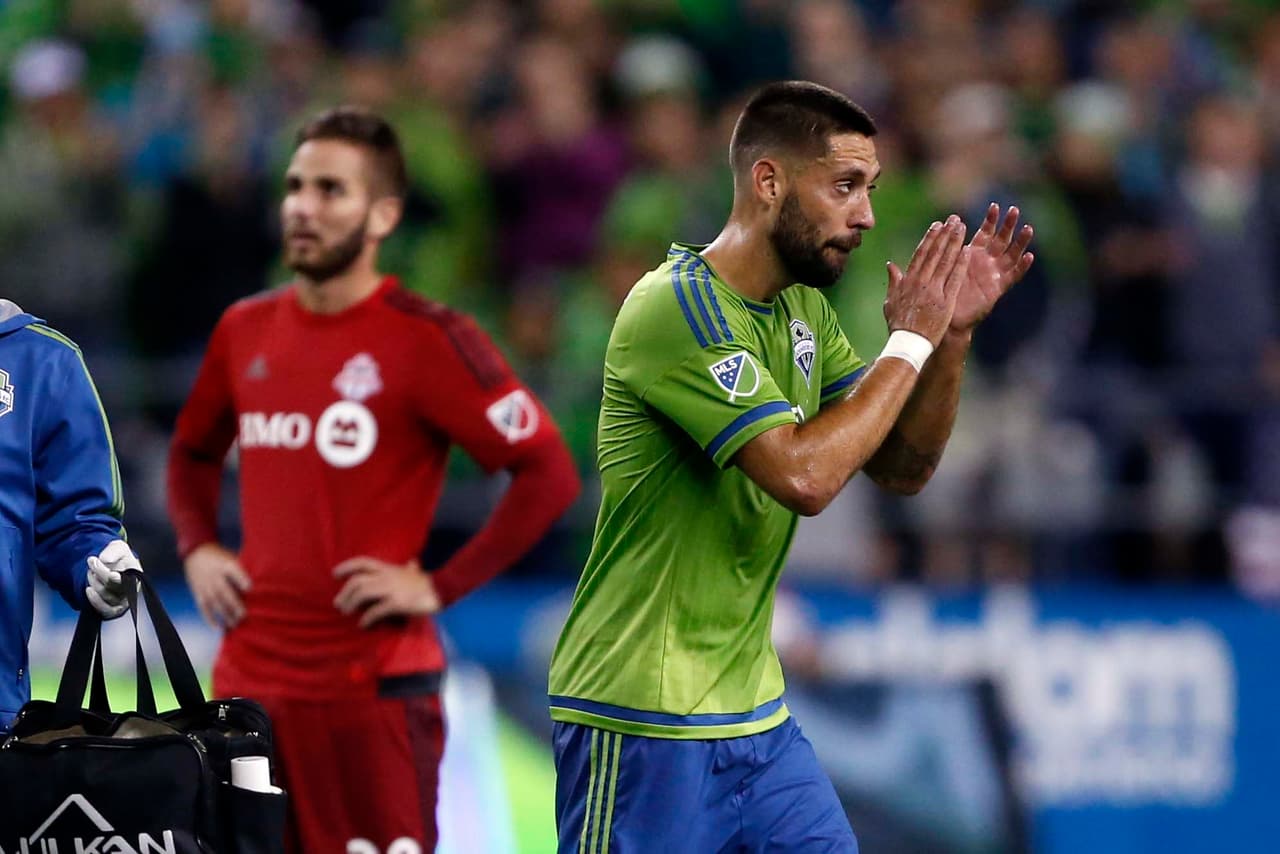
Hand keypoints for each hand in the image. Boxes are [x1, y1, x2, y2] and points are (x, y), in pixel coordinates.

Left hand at [86, 539, 140, 619]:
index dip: (114, 577)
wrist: (114, 568)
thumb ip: (113, 551)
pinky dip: (95, 600)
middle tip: (92, 561)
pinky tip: (88, 590)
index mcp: (136, 575)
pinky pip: (104, 610)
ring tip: (92, 572)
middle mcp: (132, 590)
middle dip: (99, 572)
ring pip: (105, 595)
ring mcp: (123, 601)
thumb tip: (105, 560)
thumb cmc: (119, 558)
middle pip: (113, 586)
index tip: (106, 568)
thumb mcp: (118, 547)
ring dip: (94, 582)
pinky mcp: (114, 610)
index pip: (126, 579)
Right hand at [184, 543, 250, 628]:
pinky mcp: (198, 594)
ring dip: (225, 615)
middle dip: (234, 604)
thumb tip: (264, 580)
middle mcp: (214, 576)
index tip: (250, 587)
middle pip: (224, 591)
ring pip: (215, 603)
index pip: (234, 571)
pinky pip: (204, 608)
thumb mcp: (231, 557)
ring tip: (235, 625)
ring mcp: (205, 586)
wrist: (196, 553)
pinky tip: (219, 628)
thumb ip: (244, 567)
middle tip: (244, 615)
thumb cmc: (222, 557)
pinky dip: (210, 619)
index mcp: (226, 564)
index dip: (241, 578)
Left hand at [333, 557, 440, 628]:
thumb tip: (413, 562)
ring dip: (351, 603)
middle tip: (338, 604)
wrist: (441, 589)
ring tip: (346, 613)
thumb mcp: (416, 571)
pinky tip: (363, 624)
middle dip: (345, 592)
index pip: (363, 562)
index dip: (347, 566)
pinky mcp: (397, 603)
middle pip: (358, 581)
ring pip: (363, 593)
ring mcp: (391, 589)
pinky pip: (376, 611)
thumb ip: (411, 567)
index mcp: (389, 568)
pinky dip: (367, 618)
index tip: (334, 573)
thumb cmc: (428, 582)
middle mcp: (387, 577)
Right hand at [884, 215, 970, 346]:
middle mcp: (921, 282)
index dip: (930, 238)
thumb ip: (893, 282)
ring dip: (955, 242)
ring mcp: (934, 290)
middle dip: (945, 234)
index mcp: (908, 281)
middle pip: (935, 253)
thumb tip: (890, 265)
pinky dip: (961, 264)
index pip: (921, 254)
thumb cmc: (898, 325)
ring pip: (946, 261)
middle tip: (954, 219)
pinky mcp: (946, 301)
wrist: (908, 343)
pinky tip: (968, 251)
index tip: (937, 225)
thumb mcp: (890, 302)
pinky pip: (955, 278)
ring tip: (962, 228)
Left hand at [949, 203, 1034, 331]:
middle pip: (1001, 239)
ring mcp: (993, 274)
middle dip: (1008, 225)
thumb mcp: (941, 266)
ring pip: (1011, 254)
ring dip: (1021, 242)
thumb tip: (942, 224)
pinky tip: (1030, 256)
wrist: (946, 318)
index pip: (984, 232)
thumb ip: (943, 248)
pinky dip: (1021, 267)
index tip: (995, 206)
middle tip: (1015, 210)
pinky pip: (1013, 276)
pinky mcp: (998, 289)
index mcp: (972, 254)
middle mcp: (985, 262)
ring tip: (1028, 228)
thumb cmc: (941, 292)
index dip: (990, 220)